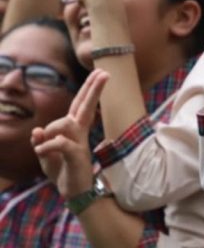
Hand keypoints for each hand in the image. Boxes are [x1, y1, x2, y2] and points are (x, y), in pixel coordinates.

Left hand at [32, 70, 108, 197]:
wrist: (74, 193)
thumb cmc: (62, 171)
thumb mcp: (46, 155)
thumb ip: (41, 140)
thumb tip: (37, 130)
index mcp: (74, 130)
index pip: (81, 105)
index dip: (90, 89)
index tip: (102, 73)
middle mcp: (79, 133)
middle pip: (85, 106)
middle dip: (94, 89)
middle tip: (105, 72)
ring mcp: (80, 143)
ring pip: (64, 123)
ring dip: (49, 133)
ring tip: (43, 149)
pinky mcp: (77, 154)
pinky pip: (60, 142)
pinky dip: (46, 146)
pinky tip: (41, 152)